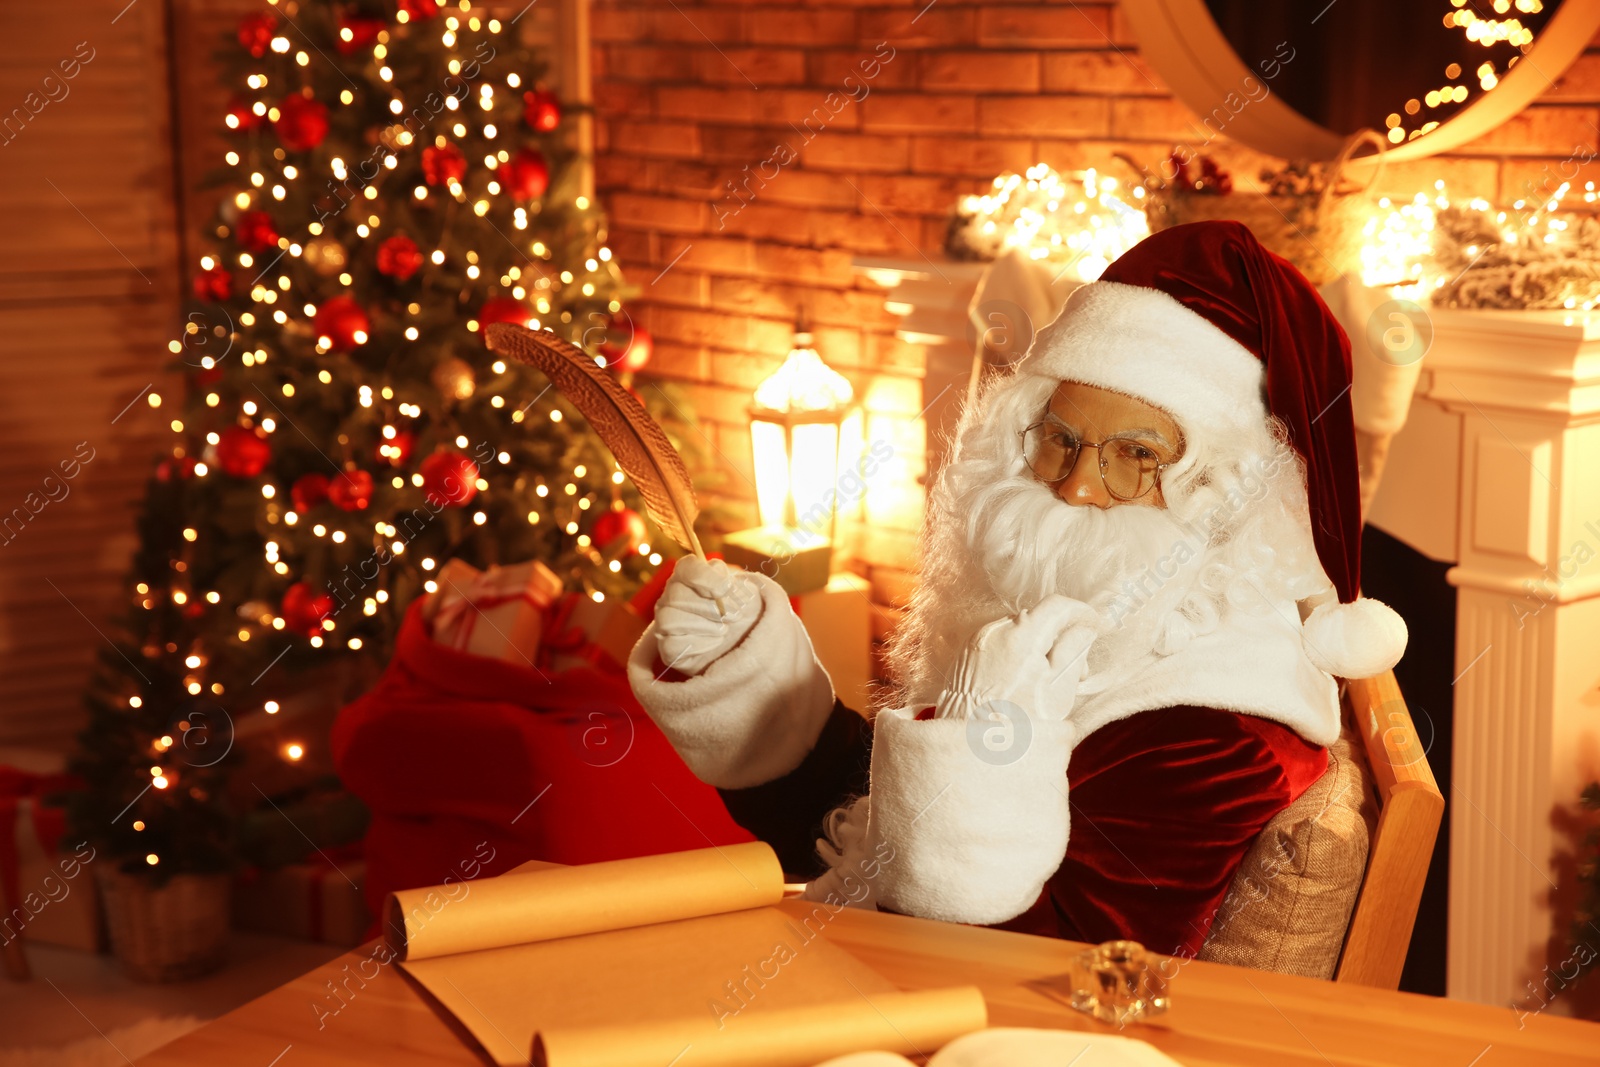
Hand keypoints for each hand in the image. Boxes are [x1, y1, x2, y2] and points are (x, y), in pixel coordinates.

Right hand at [654, 557, 761, 675]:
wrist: (742, 639)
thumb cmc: (740, 610)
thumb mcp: (744, 592)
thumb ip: (734, 582)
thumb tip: (724, 584)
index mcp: (689, 575)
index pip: (686, 567)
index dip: (705, 577)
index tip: (725, 589)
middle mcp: (671, 595)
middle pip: (676, 595)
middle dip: (710, 607)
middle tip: (734, 616)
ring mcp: (665, 621)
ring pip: (669, 620)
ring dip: (703, 625)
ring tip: (724, 629)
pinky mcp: (668, 647)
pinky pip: (671, 645)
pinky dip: (699, 643)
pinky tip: (716, 641)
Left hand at [937, 594, 1097, 723]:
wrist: (975, 748)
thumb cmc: (1021, 723)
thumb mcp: (1059, 688)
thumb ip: (1074, 651)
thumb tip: (1084, 629)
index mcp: (1021, 636)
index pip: (1056, 606)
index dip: (1080, 613)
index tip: (1094, 625)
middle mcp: (994, 632)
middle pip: (1037, 620)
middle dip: (1060, 638)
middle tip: (1077, 670)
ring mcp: (976, 643)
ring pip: (1017, 633)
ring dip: (1037, 648)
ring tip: (1047, 682)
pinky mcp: (965, 657)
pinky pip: (997, 645)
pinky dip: (1014, 655)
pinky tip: (1021, 683)